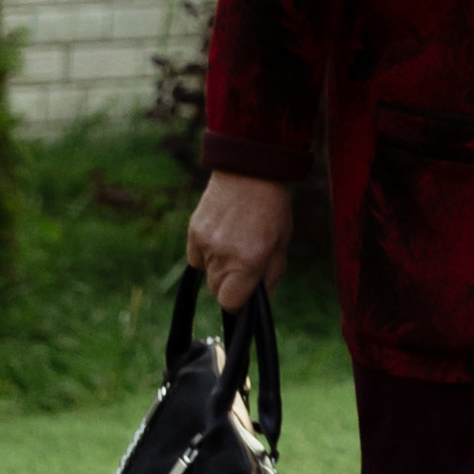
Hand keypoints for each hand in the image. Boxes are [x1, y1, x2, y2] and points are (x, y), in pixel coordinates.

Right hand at [186, 170, 295, 311]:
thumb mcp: (281, 245)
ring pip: (207, 274)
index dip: (239, 302)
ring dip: (218, 268)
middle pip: (217, 290)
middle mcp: (223, 255)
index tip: (245, 293)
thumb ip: (269, 278)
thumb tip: (258, 303)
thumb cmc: (271, 208)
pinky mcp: (193, 231)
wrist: (249, 170)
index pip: (230, 304)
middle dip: (230, 283)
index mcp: (248, 262)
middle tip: (245, 260)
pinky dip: (205, 255)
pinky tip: (220, 237)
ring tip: (234, 242)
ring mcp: (205, 243)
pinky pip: (195, 259)